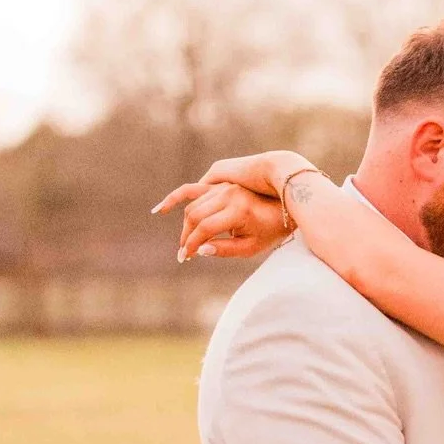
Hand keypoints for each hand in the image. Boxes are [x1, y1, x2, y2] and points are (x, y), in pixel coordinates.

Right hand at [152, 181, 286, 261]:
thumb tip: (200, 250)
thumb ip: (226, 249)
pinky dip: (175, 198)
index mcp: (238, 211)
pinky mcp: (220, 186)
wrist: (284, 205)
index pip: (205, 229)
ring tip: (185, 243)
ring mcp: (223, 188)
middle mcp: (228, 195)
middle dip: (186, 236)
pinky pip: (192, 190)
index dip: (193, 244)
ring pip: (193, 207)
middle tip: (184, 254)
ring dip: (185, 226)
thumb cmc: (270, 230)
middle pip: (195, 216)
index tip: (187, 257)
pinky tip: (159, 210)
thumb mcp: (252, 247)